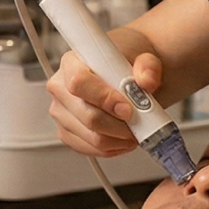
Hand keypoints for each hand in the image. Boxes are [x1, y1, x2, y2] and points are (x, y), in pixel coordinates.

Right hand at [46, 50, 162, 156]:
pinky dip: (113, 148)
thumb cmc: (131, 67)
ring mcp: (62, 113)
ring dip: (119, 138)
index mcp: (73, 62)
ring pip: (91, 136)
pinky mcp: (67, 133)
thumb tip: (147, 79)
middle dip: (118, 125)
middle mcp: (61, 87)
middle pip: (86, 115)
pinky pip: (90, 149)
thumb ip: (148, 66)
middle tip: (138, 123)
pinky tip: (124, 138)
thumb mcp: (145, 59)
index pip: (79, 82)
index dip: (104, 99)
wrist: (132, 81)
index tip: (127, 108)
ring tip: (135, 130)